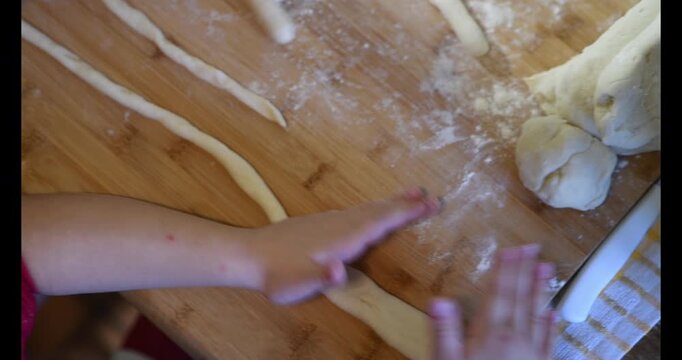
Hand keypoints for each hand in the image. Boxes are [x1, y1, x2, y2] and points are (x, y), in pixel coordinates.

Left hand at [248, 188, 441, 303]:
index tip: (428, 204)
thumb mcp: (298, 284)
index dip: (404, 214)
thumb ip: (321, 278)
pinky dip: (376, 208)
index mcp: (341, 239)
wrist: (249, 255)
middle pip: (378, 211)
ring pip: (369, 209)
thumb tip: (340, 270)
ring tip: (414, 195)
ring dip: (393, 203)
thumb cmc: (277, 274)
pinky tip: (377, 210)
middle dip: (406, 204)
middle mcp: (340, 225)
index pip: (378, 223)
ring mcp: (331, 221)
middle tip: (433, 197)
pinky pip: (359, 211)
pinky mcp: (323, 222)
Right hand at [428, 245, 556, 359]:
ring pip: (536, 313)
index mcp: (490, 333)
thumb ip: (444, 331)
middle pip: (519, 298)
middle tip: (531, 248)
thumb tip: (438, 301)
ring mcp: (531, 351)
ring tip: (546, 268)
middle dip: (524, 270)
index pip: (498, 293)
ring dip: (540, 289)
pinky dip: (551, 325)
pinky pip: (548, 340)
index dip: (504, 269)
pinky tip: (553, 313)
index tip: (510, 249)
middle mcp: (514, 337)